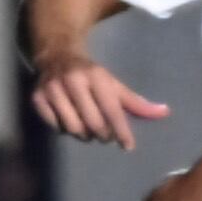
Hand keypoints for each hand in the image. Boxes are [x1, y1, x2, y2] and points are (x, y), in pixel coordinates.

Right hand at [31, 52, 170, 148]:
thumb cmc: (91, 75)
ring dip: (84, 134)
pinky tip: (70, 120)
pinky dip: (64, 129)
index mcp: (96, 76)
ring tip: (88, 128)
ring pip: (73, 128)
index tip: (128, 146)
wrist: (56, 54)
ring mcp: (53, 89)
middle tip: (105, 134)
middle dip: (103, 134)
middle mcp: (73, 81)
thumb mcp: (114, 84)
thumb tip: (164, 113)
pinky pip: (55, 127)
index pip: (112, 110)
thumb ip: (136, 103)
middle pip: (93, 123)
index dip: (122, 131)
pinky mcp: (37, 98)